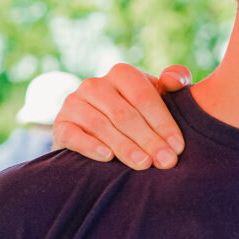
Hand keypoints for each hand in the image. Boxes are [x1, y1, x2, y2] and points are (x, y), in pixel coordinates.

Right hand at [54, 63, 190, 169]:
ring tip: (144, 165)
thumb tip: (173, 80)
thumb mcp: (158, 95)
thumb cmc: (139, 113)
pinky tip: (107, 158)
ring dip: (125, 147)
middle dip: (148, 140)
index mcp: (122, 74)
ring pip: (101, 125)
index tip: (178, 147)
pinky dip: (91, 146)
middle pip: (124, 114)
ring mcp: (75, 103)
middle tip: (166, 162)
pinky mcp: (61, 124)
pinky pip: (74, 135)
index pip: (144, 97)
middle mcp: (95, 85)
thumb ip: (174, 81)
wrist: (97, 133)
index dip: (163, 123)